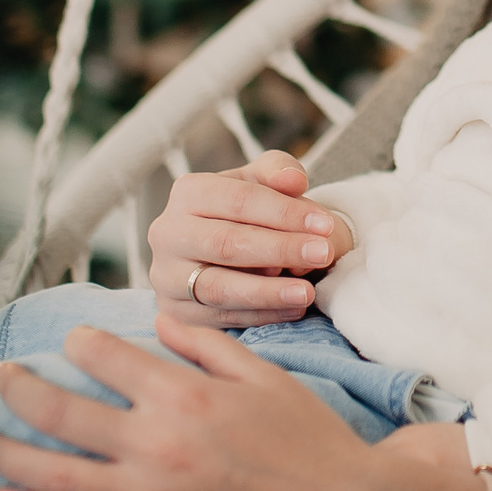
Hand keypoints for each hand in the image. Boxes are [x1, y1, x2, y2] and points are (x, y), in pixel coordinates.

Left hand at [0, 317, 490, 490]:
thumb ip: (207, 345)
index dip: (82, 344)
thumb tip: (161, 323)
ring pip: (53, 474)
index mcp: (187, 393)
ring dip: (0, 451)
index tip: (71, 339)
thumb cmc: (313, 441)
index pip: (109, 358)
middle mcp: (159, 443)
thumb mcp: (266, 376)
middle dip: (19, 390)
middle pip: (63, 412)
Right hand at [147, 150, 355, 328]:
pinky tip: (293, 308)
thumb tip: (293, 179)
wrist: (220, 249)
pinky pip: (219, 318)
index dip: (285, 212)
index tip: (324, 225)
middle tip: (323, 254)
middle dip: (280, 249)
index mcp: (188, 192)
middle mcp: (168, 234)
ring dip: (268, 292)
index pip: (240, 200)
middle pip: (227, 243)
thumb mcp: (260, 181)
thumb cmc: (245, 211)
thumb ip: (278, 171)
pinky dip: (260, 315)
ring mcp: (167, 276)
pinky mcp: (175, 312)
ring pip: (219, 288)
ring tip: (307, 292)